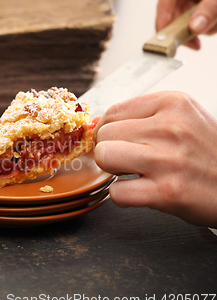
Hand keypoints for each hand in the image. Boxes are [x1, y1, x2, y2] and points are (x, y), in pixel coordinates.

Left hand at [93, 92, 216, 226]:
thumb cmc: (209, 154)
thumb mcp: (183, 119)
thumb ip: (141, 117)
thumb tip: (94, 122)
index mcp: (173, 103)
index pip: (113, 111)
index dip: (107, 130)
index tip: (118, 141)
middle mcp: (170, 127)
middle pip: (104, 134)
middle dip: (110, 150)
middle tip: (131, 160)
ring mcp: (168, 160)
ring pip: (104, 156)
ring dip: (113, 170)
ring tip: (135, 173)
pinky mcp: (167, 191)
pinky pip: (117, 191)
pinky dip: (123, 196)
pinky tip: (143, 191)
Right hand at [157, 0, 216, 49]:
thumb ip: (213, 6)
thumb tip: (195, 27)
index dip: (163, 14)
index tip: (164, 35)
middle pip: (177, 5)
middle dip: (188, 24)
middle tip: (194, 41)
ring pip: (191, 11)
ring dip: (205, 23)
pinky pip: (203, 11)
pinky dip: (212, 20)